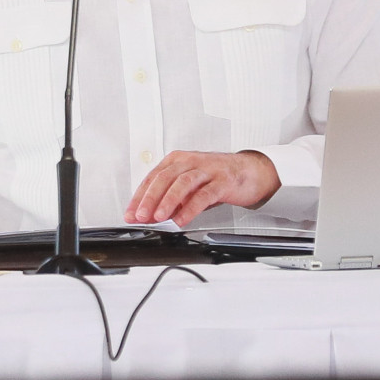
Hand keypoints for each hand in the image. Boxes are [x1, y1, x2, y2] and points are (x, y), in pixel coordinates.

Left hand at [124, 150, 280, 226]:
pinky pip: (203, 194)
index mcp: (177, 160)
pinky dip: (190, 208)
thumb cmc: (215, 177)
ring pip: (182, 183)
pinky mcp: (222, 181)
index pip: (152, 177)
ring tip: (159, 217)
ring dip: (168, 201)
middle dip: (149, 198)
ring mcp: (207, 170)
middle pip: (164, 178)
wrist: (248, 172)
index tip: (131, 213)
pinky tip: (182, 219)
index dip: (139, 196)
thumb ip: (171, 200)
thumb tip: (151, 217)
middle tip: (140, 216)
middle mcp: (190, 162)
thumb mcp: (190, 187)